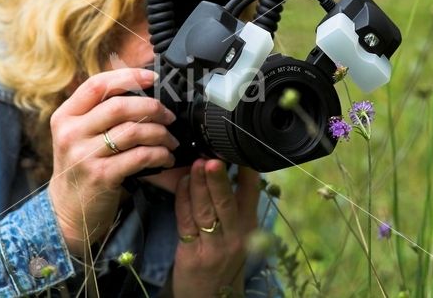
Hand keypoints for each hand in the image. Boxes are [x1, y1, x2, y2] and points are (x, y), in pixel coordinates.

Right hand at [48, 68, 177, 255]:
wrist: (68, 210)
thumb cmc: (82, 167)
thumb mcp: (79, 135)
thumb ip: (99, 113)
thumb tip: (141, 90)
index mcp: (65, 116)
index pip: (97, 85)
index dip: (128, 76)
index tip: (153, 78)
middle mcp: (70, 133)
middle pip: (118, 106)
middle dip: (151, 108)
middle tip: (168, 116)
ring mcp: (84, 155)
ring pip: (132, 131)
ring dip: (160, 133)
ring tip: (171, 139)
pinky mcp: (101, 176)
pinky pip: (139, 156)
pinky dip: (159, 154)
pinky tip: (166, 157)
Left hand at [172, 159, 260, 296]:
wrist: (211, 297)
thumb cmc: (222, 258)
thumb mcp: (237, 233)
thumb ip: (233, 205)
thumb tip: (226, 166)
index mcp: (248, 226)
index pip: (251, 194)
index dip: (247, 171)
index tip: (240, 149)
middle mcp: (234, 237)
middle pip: (226, 202)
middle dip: (219, 179)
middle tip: (213, 158)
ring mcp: (213, 247)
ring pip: (205, 210)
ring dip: (198, 185)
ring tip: (196, 163)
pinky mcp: (192, 255)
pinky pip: (185, 221)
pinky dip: (183, 200)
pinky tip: (182, 183)